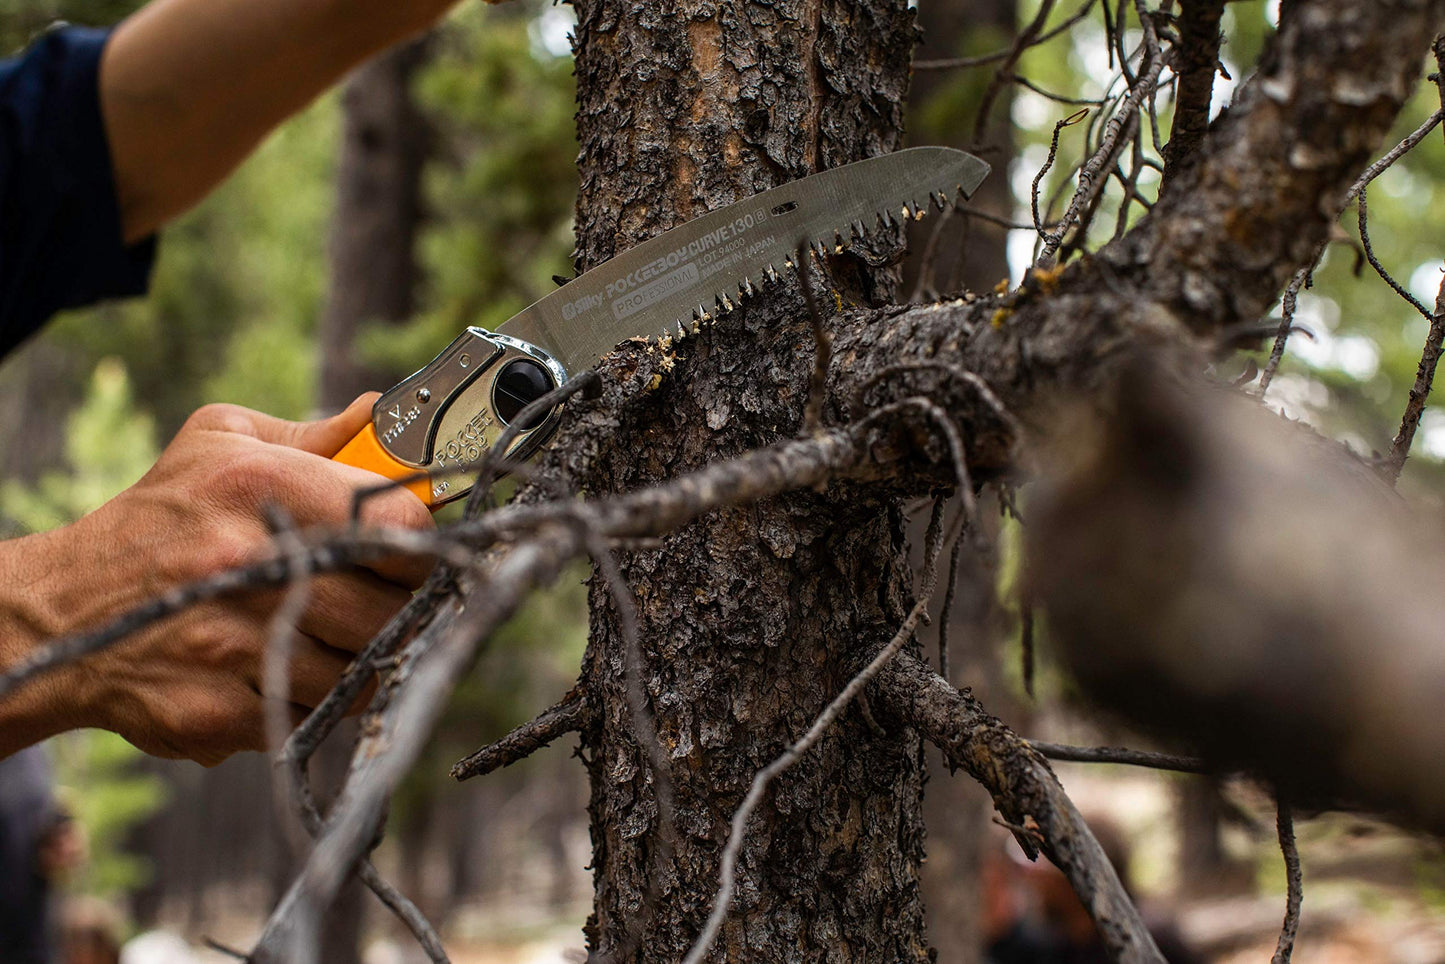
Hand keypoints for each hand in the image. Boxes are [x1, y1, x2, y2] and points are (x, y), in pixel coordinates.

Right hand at [0, 395, 434, 764]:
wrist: (64, 611)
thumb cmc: (160, 517)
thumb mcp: (219, 443)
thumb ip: (311, 434)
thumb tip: (379, 416)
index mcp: (259, 486)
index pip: (396, 522)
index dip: (418, 542)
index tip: (411, 550)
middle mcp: (246, 565)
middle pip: (387, 608)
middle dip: (398, 609)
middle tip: (383, 600)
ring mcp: (229, 644)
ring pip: (360, 670)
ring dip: (363, 659)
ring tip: (337, 636)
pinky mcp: (214, 710)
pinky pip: (311, 715)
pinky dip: (315, 699)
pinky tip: (291, 669)